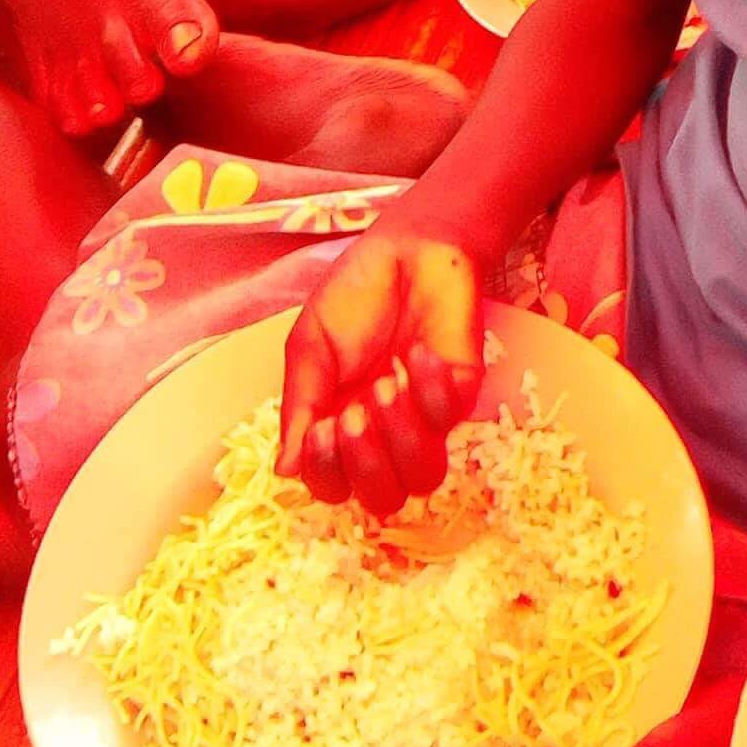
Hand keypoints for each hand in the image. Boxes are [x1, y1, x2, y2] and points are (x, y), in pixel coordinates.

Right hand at [278, 225, 489, 513]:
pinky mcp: (462, 390)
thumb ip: (300, 404)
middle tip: (352, 415)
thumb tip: (284, 470)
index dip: (326, 473)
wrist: (407, 248)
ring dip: (400, 438)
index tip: (319, 427)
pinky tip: (417, 352)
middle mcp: (387, 433)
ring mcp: (428, 415)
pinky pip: (451, 418)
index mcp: (342, 426)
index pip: (334, 486)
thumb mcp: (310, 346)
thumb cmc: (356, 295)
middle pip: (383, 498)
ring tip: (385, 385)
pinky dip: (429, 389)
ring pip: (424, 477)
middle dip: (364, 465)